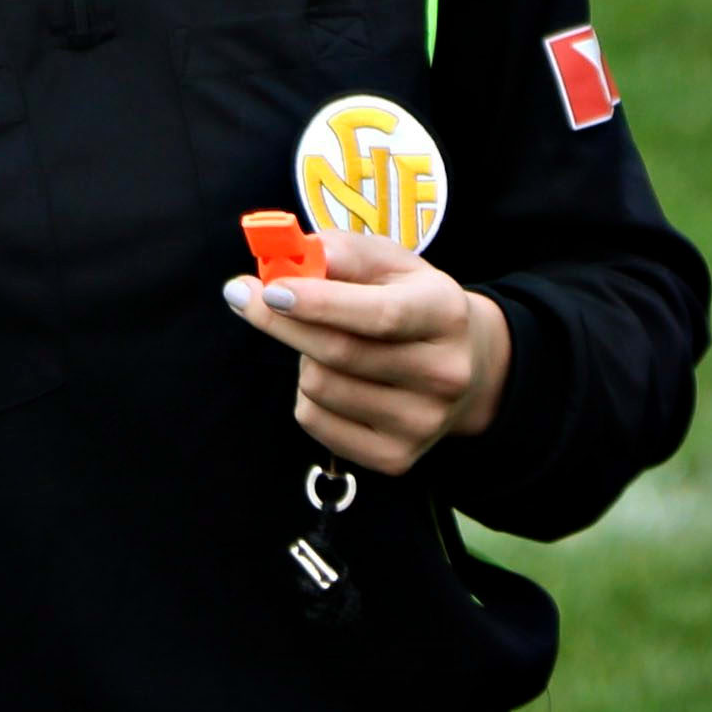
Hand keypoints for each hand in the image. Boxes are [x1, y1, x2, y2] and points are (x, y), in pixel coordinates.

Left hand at [226, 231, 510, 475]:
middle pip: (340, 352)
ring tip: (328, 345)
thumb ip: (345, 252)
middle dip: (282, 322)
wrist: (467, 368)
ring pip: (321, 386)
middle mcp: (444, 373)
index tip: (269, 288)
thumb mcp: (392, 264)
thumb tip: (297, 253)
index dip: (320, 303)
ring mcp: (422, 422)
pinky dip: (307, 395)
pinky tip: (334, 380)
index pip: (380, 314)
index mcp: (446, 314)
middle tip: (244, 296)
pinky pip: (315, 421)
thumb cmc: (412, 303)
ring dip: (304, 358)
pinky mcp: (396, 458)